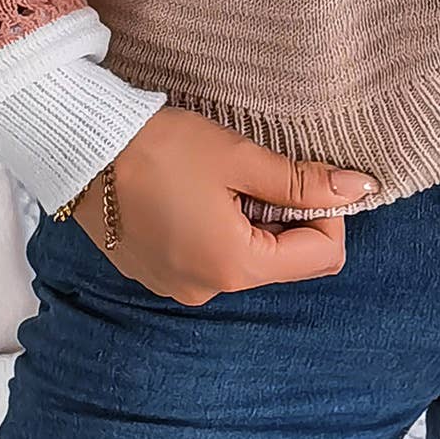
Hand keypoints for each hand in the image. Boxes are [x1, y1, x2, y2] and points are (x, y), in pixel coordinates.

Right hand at [71, 107, 379, 305]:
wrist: (80, 149)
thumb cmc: (159, 148)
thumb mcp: (240, 158)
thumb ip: (302, 182)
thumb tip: (360, 189)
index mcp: (234, 266)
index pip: (320, 257)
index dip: (328, 214)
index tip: (308, 176)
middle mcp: (207, 290)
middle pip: (283, 261)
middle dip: (287, 216)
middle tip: (261, 170)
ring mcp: (178, 286)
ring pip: (246, 258)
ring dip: (252, 220)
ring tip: (222, 177)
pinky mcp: (157, 273)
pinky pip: (210, 257)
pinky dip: (219, 227)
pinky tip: (195, 190)